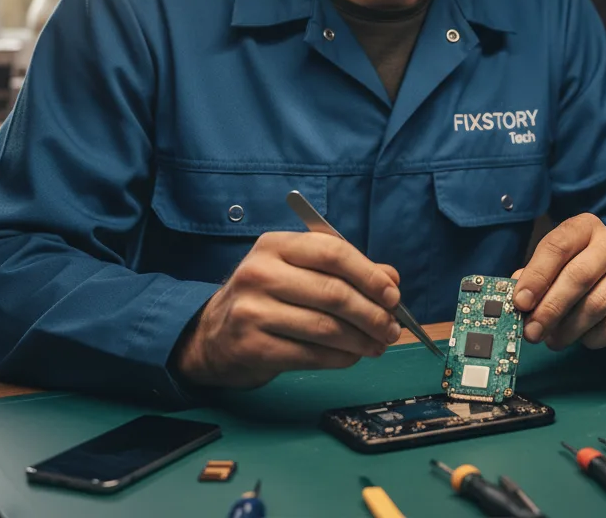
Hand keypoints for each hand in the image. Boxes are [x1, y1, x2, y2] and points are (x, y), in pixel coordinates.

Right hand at [173, 232, 401, 387]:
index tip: (393, 294)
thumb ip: (345, 271)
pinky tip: (353, 357)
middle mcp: (261, 273)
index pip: (332, 252)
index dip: (369, 274)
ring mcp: (253, 311)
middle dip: (372, 313)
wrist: (212, 336)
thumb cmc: (267, 297)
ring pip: (325, 327)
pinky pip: (311, 355)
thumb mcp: (298, 271)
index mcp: (276, 245)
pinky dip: (340, 358)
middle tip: (392, 328)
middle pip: (333, 293)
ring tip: (379, 345)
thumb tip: (392, 280)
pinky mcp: (253, 347)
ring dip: (361, 340)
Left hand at [512, 214, 605, 350]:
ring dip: (568, 329)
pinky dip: (593, 339)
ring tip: (553, 340)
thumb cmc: (584, 270)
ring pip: (596, 305)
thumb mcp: (557, 264)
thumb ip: (535, 277)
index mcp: (586, 227)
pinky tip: (584, 339)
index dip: (536, 276)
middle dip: (550, 309)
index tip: (520, 303)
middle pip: (577, 276)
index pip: (557, 246)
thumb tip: (515, 298)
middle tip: (532, 332)